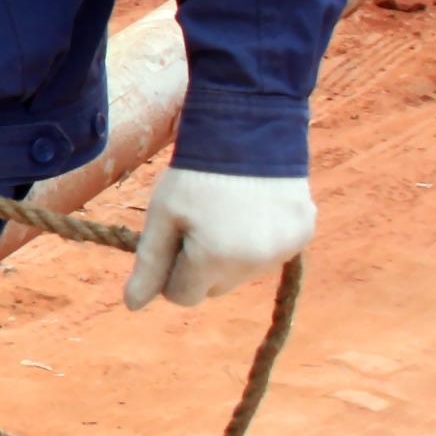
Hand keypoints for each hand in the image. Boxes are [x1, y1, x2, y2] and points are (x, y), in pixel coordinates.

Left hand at [123, 166, 315, 310]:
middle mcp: (254, 263)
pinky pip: (272, 254)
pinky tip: (254, 208)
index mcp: (214, 260)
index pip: (182, 296)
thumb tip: (132, 306)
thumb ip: (149, 265)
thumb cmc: (195, 175)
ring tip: (228, 211)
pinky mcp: (303, 235)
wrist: (248, 129)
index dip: (171, 270)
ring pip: (244, 273)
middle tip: (201, 221)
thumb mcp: (163, 216)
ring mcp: (284, 250)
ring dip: (233, 254)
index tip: (174, 239)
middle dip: (202, 264)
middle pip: (214, 288)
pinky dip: (261, 240)